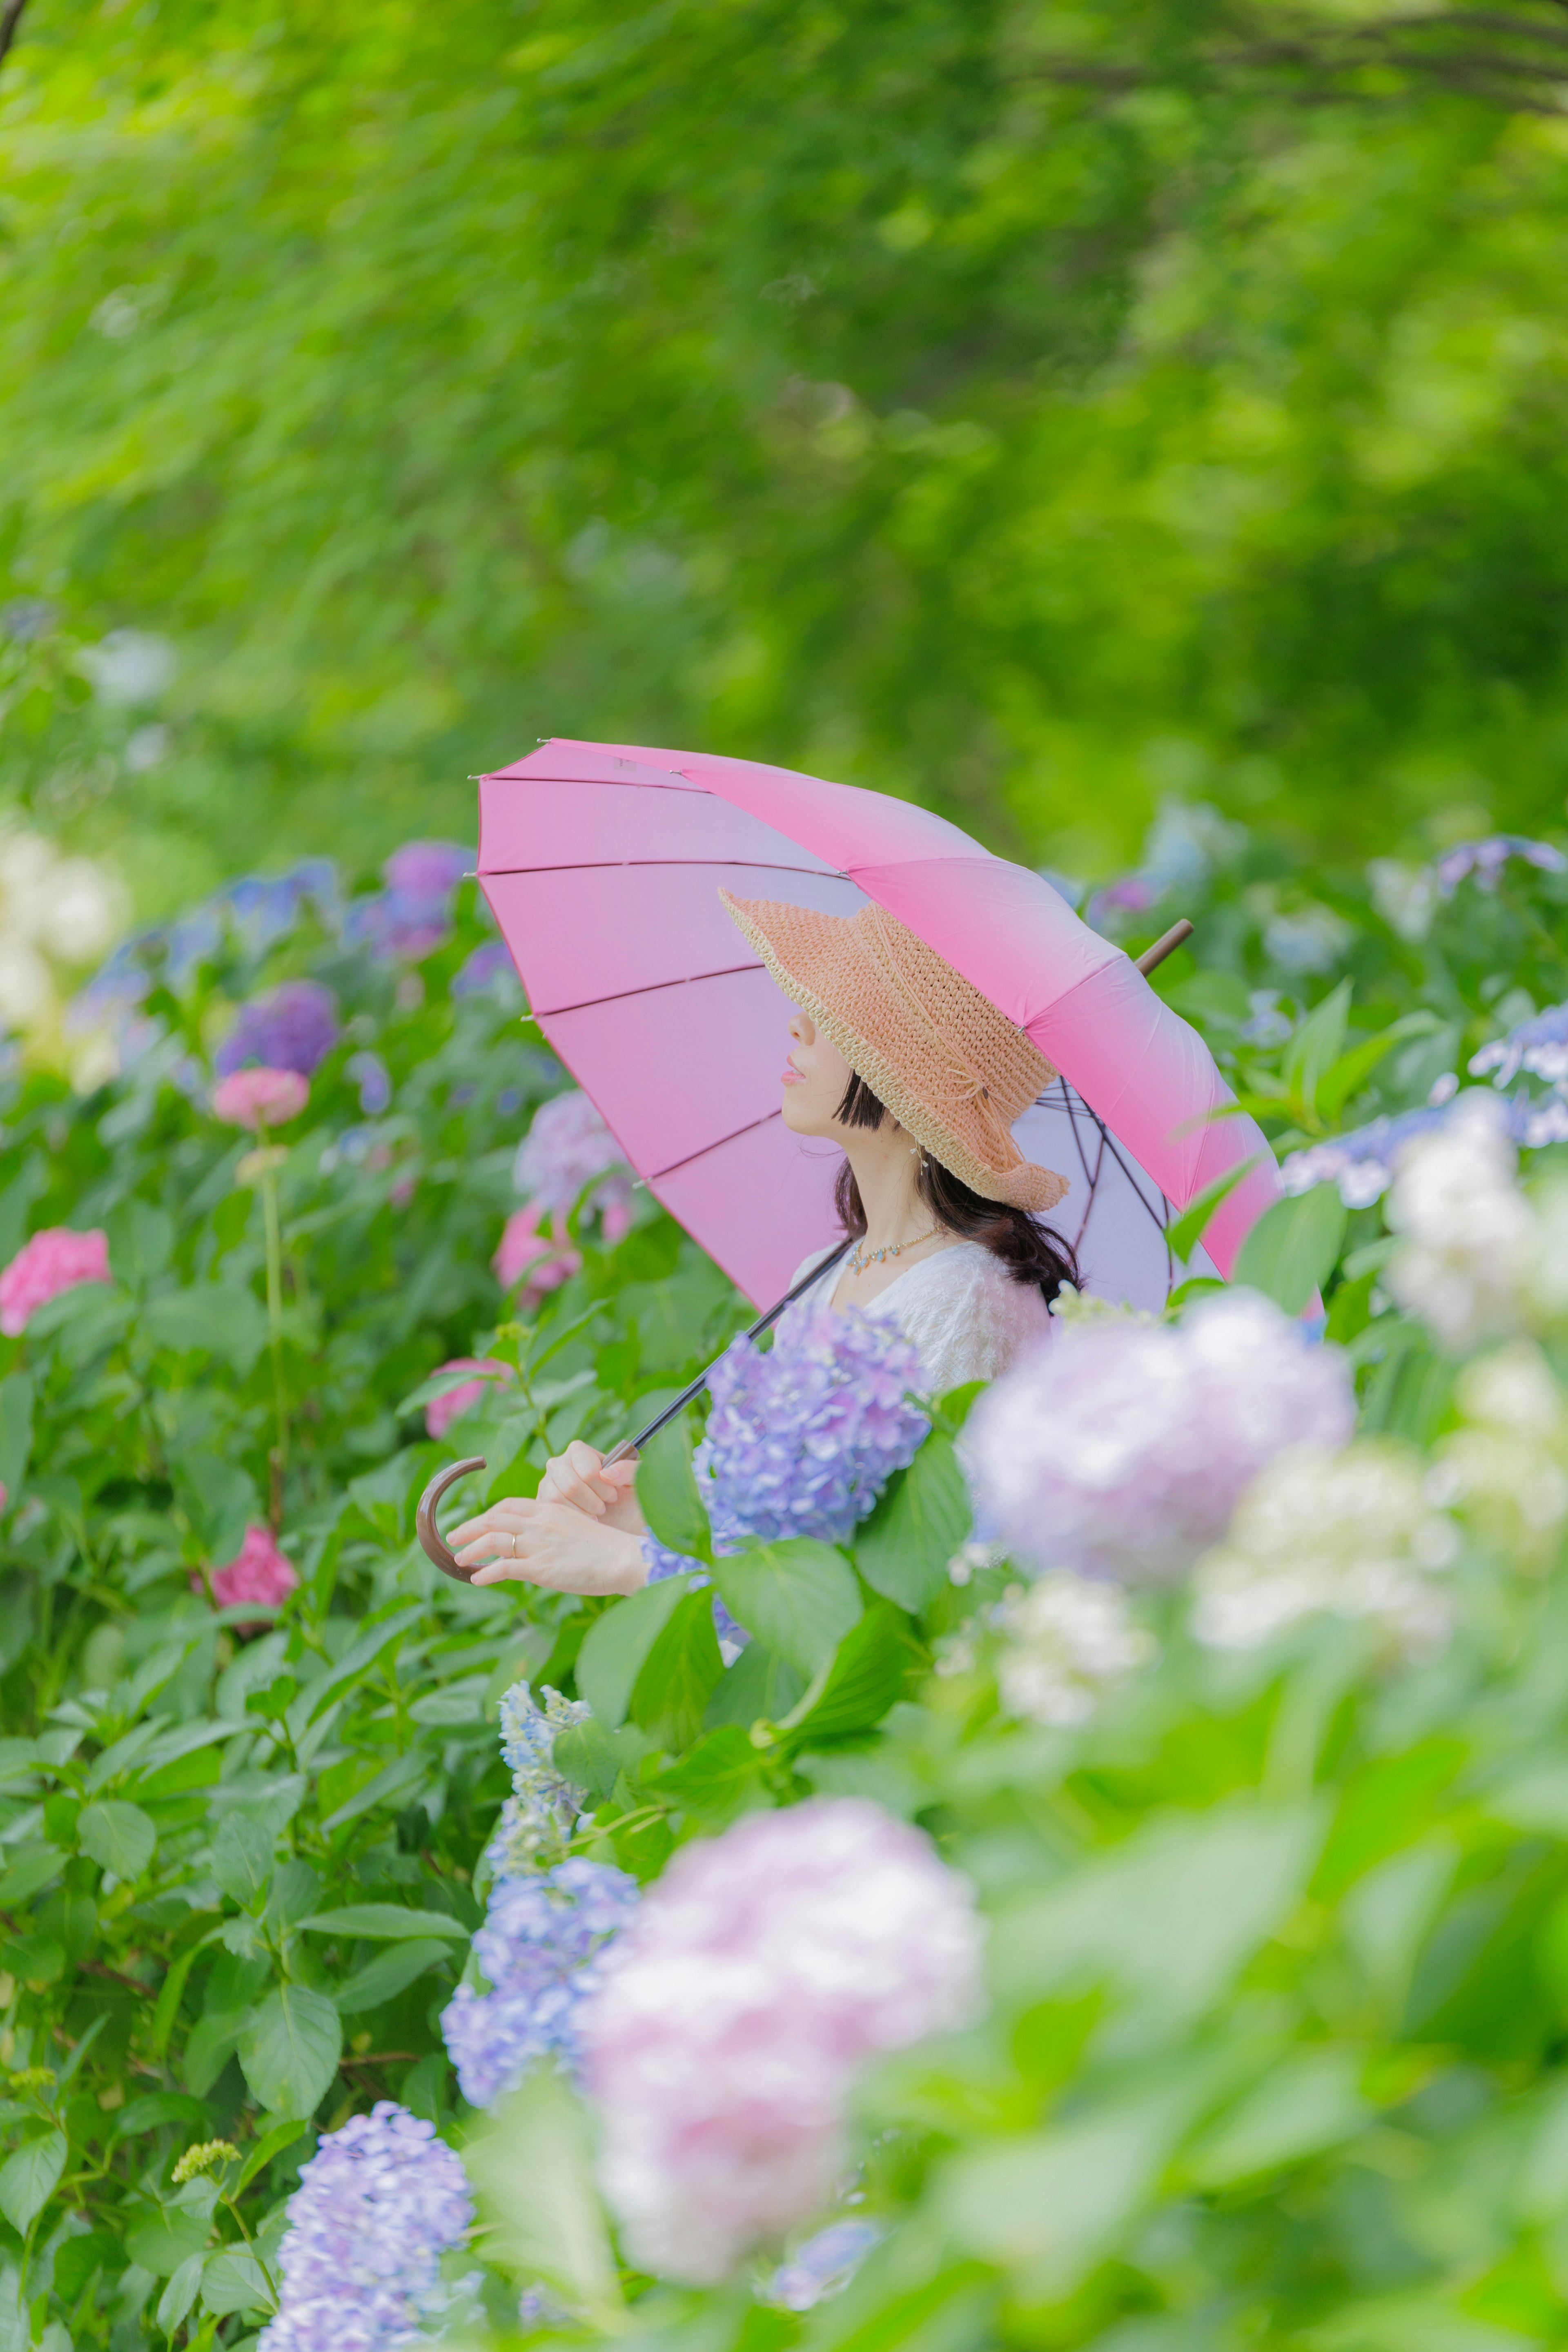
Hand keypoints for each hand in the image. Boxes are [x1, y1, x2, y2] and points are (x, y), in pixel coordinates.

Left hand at [449, 1497, 647, 1594]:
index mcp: (549, 1510)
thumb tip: (537, 1541)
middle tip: (452, 1535)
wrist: (623, 1559)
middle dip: (469, 1527)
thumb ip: (554, 1529)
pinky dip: (486, 1573)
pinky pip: (504, 1568)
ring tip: (458, 1559)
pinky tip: (477, 1580)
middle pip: (494, 1519)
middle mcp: (540, 1523)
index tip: (477, 1521)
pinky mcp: (540, 1568)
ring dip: (471, 1549)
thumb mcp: (577, 1527)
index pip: (508, 1505)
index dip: (488, 1514)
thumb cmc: (608, 1547)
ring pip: (493, 1541)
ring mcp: (539, 1545)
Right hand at [537, 1441, 644, 1534]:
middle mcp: (558, 1463)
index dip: (603, 1488)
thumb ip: (630, 1470)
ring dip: (582, 1512)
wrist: (618, 1523)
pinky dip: (570, 1520)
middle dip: (593, 1502)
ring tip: (594, 1514)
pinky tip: (582, 1522)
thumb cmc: (628, 1499)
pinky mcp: (542, 1502)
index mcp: (578, 1451)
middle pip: (571, 1486)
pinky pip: (550, 1512)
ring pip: (558, 1499)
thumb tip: (608, 1474)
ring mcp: (547, 1483)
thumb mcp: (637, 1482)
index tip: (613, 1495)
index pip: (588, 1471)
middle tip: (604, 1507)